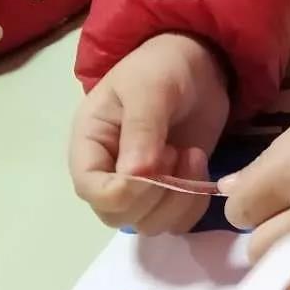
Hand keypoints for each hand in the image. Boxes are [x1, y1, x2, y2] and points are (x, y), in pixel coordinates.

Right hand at [70, 33, 230, 235]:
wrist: (196, 65)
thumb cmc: (161, 68)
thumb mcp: (148, 88)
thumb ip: (141, 129)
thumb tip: (135, 175)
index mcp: (90, 145)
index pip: (91, 190)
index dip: (124, 191)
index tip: (157, 163)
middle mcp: (109, 173)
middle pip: (119, 216)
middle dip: (156, 193)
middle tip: (177, 152)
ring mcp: (141, 187)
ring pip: (150, 224)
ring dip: (178, 197)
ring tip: (190, 155)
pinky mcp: (170, 191)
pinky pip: (178, 221)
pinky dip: (194, 203)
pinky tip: (199, 166)